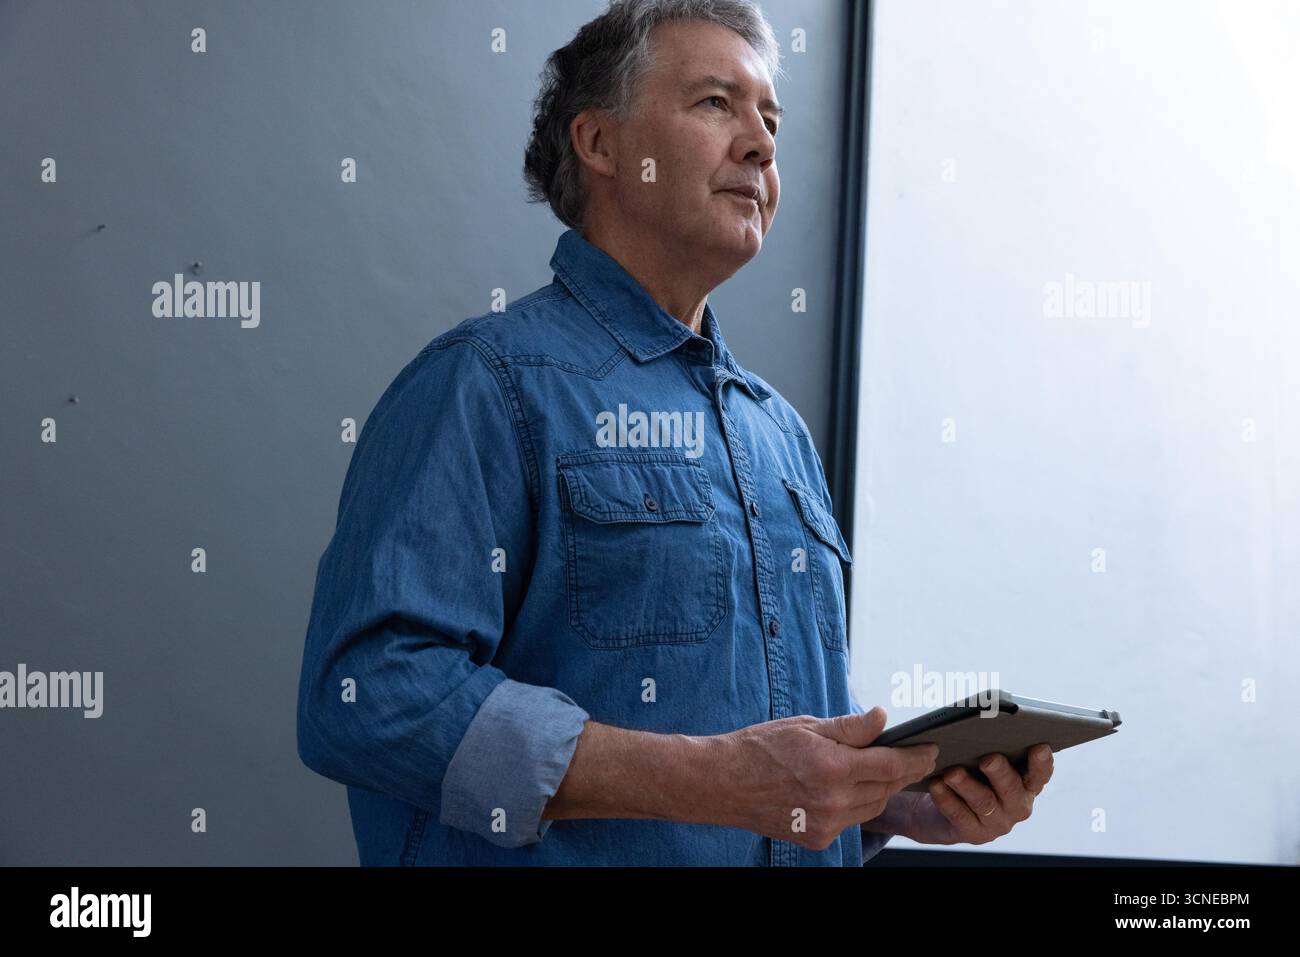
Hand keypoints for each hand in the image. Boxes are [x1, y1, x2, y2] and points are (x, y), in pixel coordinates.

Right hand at [718, 706, 937, 850]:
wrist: (722, 783)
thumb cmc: (761, 747)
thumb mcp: (806, 726)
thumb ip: (850, 727)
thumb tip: (883, 718)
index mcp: (832, 767)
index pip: (891, 764)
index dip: (917, 756)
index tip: (931, 748)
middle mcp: (832, 801)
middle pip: (887, 787)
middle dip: (903, 771)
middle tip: (913, 756)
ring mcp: (825, 824)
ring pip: (873, 806)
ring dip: (882, 788)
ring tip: (880, 769)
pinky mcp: (817, 838)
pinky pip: (851, 820)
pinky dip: (856, 804)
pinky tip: (847, 788)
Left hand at [900, 744, 1053, 844]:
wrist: (939, 810)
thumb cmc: (967, 772)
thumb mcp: (980, 758)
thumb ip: (990, 746)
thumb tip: (981, 725)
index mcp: (1026, 783)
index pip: (1040, 773)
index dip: (1042, 763)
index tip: (1039, 747)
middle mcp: (1017, 805)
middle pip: (1011, 788)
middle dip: (1000, 773)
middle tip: (988, 759)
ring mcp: (997, 823)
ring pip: (984, 802)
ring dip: (967, 785)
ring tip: (951, 772)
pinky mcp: (974, 834)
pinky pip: (960, 815)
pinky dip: (947, 799)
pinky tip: (936, 784)